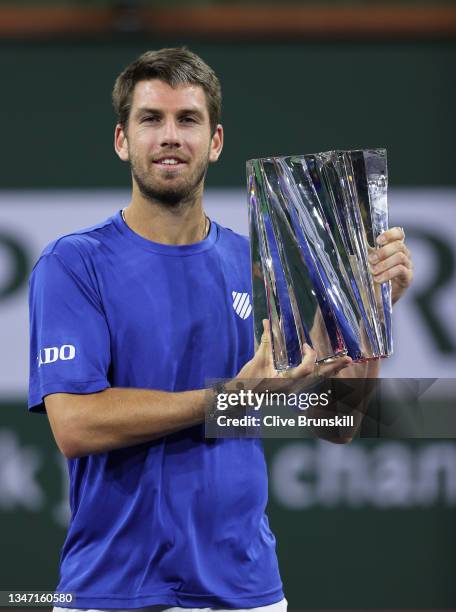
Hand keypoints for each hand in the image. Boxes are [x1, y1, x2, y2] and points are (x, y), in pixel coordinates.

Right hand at [233, 320, 351, 389]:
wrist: (240, 397)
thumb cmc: (248, 380)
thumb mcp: (258, 360)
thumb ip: (265, 341)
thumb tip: (267, 322)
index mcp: (285, 382)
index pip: (306, 370)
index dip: (310, 356)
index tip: (306, 346)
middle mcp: (293, 389)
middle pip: (318, 379)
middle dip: (333, 368)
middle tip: (348, 360)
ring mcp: (293, 392)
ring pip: (317, 382)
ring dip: (329, 372)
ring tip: (342, 364)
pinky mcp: (291, 392)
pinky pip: (310, 384)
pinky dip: (319, 376)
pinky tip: (326, 370)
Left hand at [369, 227, 412, 303]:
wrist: (373, 298)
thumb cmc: (369, 276)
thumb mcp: (364, 260)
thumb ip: (363, 247)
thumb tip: (357, 232)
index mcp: (393, 247)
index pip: (399, 233)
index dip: (390, 234)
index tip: (377, 240)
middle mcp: (403, 254)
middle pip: (399, 245)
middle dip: (383, 251)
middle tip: (370, 260)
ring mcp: (407, 266)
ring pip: (400, 257)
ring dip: (384, 263)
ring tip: (372, 271)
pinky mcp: (408, 278)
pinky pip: (401, 270)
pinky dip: (388, 273)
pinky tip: (378, 279)